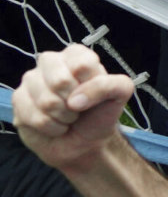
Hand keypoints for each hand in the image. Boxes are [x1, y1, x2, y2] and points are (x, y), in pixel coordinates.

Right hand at [13, 46, 135, 177]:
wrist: (84, 142)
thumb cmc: (100, 114)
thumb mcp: (120, 94)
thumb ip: (110, 85)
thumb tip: (74, 100)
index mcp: (76, 55)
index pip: (82, 65)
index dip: (91, 86)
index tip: (94, 94)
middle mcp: (50, 63)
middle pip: (60, 81)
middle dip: (75, 103)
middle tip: (79, 108)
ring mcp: (31, 81)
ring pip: (46, 101)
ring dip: (64, 117)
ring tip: (68, 117)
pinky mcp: (18, 101)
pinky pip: (34, 117)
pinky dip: (51, 128)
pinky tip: (55, 125)